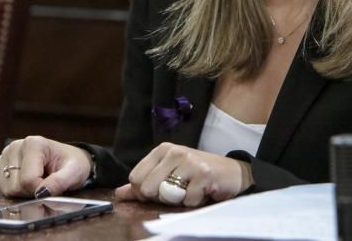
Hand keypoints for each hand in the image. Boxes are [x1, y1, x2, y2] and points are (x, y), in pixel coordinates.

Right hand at [0, 136, 92, 197]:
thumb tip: (42, 193)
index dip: (41, 190)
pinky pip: (5, 188)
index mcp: (33, 144)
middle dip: (32, 191)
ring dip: (25, 192)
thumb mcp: (74, 172)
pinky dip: (18, 191)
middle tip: (46, 183)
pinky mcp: (2, 164)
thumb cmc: (72, 164)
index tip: (52, 185)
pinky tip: (29, 181)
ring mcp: (6, 155)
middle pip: (16, 186)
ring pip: (9, 189)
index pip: (28, 180)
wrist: (67, 159)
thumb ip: (59, 182)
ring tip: (38, 180)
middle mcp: (16, 146)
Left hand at [115, 142, 250, 206]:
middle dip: (160, 198)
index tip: (158, 193)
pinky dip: (194, 202)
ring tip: (190, 190)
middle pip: (147, 187)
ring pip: (165, 194)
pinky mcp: (203, 173)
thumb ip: (143, 183)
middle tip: (177, 192)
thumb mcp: (168, 174)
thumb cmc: (197, 175)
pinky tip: (202, 192)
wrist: (232, 173)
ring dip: (178, 200)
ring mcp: (189, 160)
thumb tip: (119, 193)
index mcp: (162, 150)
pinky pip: (187, 200)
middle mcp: (174, 151)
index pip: (135, 177)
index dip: (143, 192)